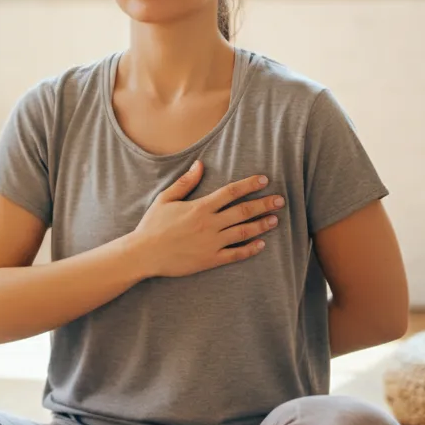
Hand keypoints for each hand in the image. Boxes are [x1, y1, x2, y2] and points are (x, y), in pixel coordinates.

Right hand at [130, 160, 284, 278]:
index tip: (264, 180)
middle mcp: (209, 224)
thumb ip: (185, 182)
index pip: (231, 192)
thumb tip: (200, 164)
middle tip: (280, 200)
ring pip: (243, 232)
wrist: (144, 254)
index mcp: (200, 207)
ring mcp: (211, 243)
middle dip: (264, 204)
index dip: (249, 185)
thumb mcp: (165, 199)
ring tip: (275, 219)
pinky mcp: (210, 260)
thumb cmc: (153, 225)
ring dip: (262, 225)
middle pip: (243, 211)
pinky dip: (250, 249)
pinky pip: (236, 254)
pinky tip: (262, 244)